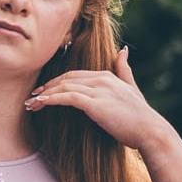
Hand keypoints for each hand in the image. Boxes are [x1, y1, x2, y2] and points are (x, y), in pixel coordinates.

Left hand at [27, 47, 179, 152]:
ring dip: (44, 96)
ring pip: (63, 88)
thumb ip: (124, 69)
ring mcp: (99, 90)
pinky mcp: (95, 103)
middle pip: (65, 79)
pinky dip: (52, 99)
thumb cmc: (140, 116)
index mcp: (107, 76)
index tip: (42, 91)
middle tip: (32, 98)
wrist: (150, 131)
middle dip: (46, 88)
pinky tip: (41, 104)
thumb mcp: (132, 88)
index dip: (56, 82)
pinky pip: (67, 97)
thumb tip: (123, 50)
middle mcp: (102, 79)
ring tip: (31, 105)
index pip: (74, 75)